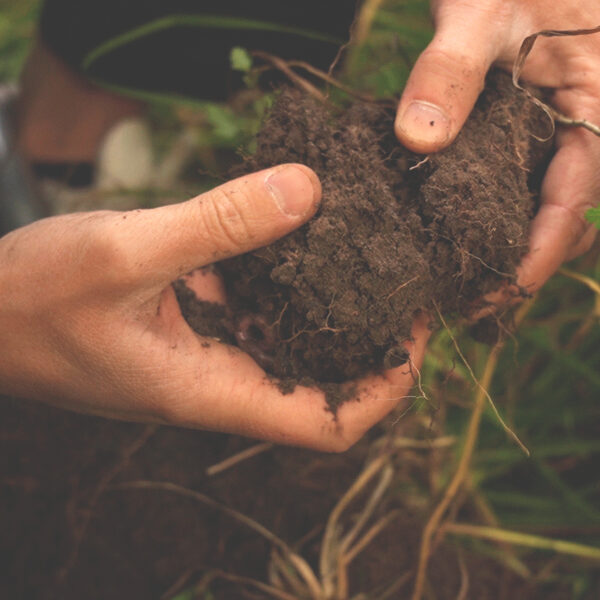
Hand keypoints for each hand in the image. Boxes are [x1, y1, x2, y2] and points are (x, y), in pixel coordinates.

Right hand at [0, 165, 428, 450]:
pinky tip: (296, 230)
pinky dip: (281, 275)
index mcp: (211, 391)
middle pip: (321, 380)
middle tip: (405, 278)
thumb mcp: (126, 253)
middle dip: (369, 338)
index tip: (417, 334)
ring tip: (367, 247)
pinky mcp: (190, 324)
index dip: (383, 389)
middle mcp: (219, 381)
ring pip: (289, 338)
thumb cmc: (31, 300)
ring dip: (327, 300)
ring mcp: (205, 353)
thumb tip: (308, 189)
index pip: (328, 424)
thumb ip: (220, 223)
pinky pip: (253, 307)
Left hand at [395, 0, 598, 299]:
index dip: (536, 257)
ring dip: (508, 248)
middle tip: (464, 303)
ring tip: (458, 283)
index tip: (494, 296)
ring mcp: (565, 136)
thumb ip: (448, 72)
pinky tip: (458, 234)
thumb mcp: (478, 15)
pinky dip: (498, 215)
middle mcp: (591, 133)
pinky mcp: (537, 134)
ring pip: (546, 209)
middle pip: (562, 220)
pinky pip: (526, 185)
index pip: (573, 205)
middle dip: (519, 266)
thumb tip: (416, 139)